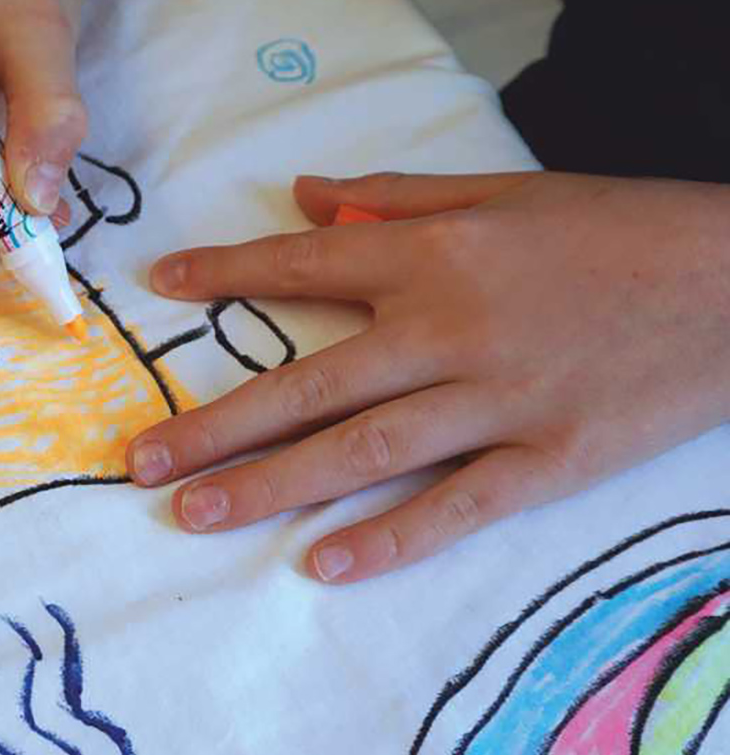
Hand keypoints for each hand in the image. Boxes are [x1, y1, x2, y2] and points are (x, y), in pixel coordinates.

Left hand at [127, 171, 729, 582]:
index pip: (302, 266)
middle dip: (217, 424)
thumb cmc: (614, 228)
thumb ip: (395, 198)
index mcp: (435, 254)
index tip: (162, 287)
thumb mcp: (503, 191)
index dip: (226, 275)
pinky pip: (456, 507)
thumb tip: (303, 195)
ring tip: (194, 513)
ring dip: (271, 486)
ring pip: (364, 451)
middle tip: (140, 459)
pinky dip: (391, 538)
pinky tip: (322, 563)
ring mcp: (498, 402)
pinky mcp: (549, 460)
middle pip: (311, 384)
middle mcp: (450, 329)